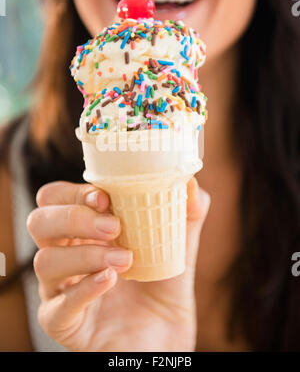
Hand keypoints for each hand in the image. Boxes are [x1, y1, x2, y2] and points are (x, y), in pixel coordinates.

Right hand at [27, 178, 209, 351]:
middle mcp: (65, 253)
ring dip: (86, 254)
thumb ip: (186, 211)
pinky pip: (57, 306)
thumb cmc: (163, 284)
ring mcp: (59, 289)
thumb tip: (192, 182)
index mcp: (83, 228)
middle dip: (73, 217)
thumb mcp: (178, 243)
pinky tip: (110, 281)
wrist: (167, 335)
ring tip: (125, 260)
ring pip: (45, 261)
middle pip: (38, 221)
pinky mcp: (62, 323)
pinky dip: (84, 289)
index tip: (105, 197)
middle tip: (113, 226)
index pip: (57, 197)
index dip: (74, 192)